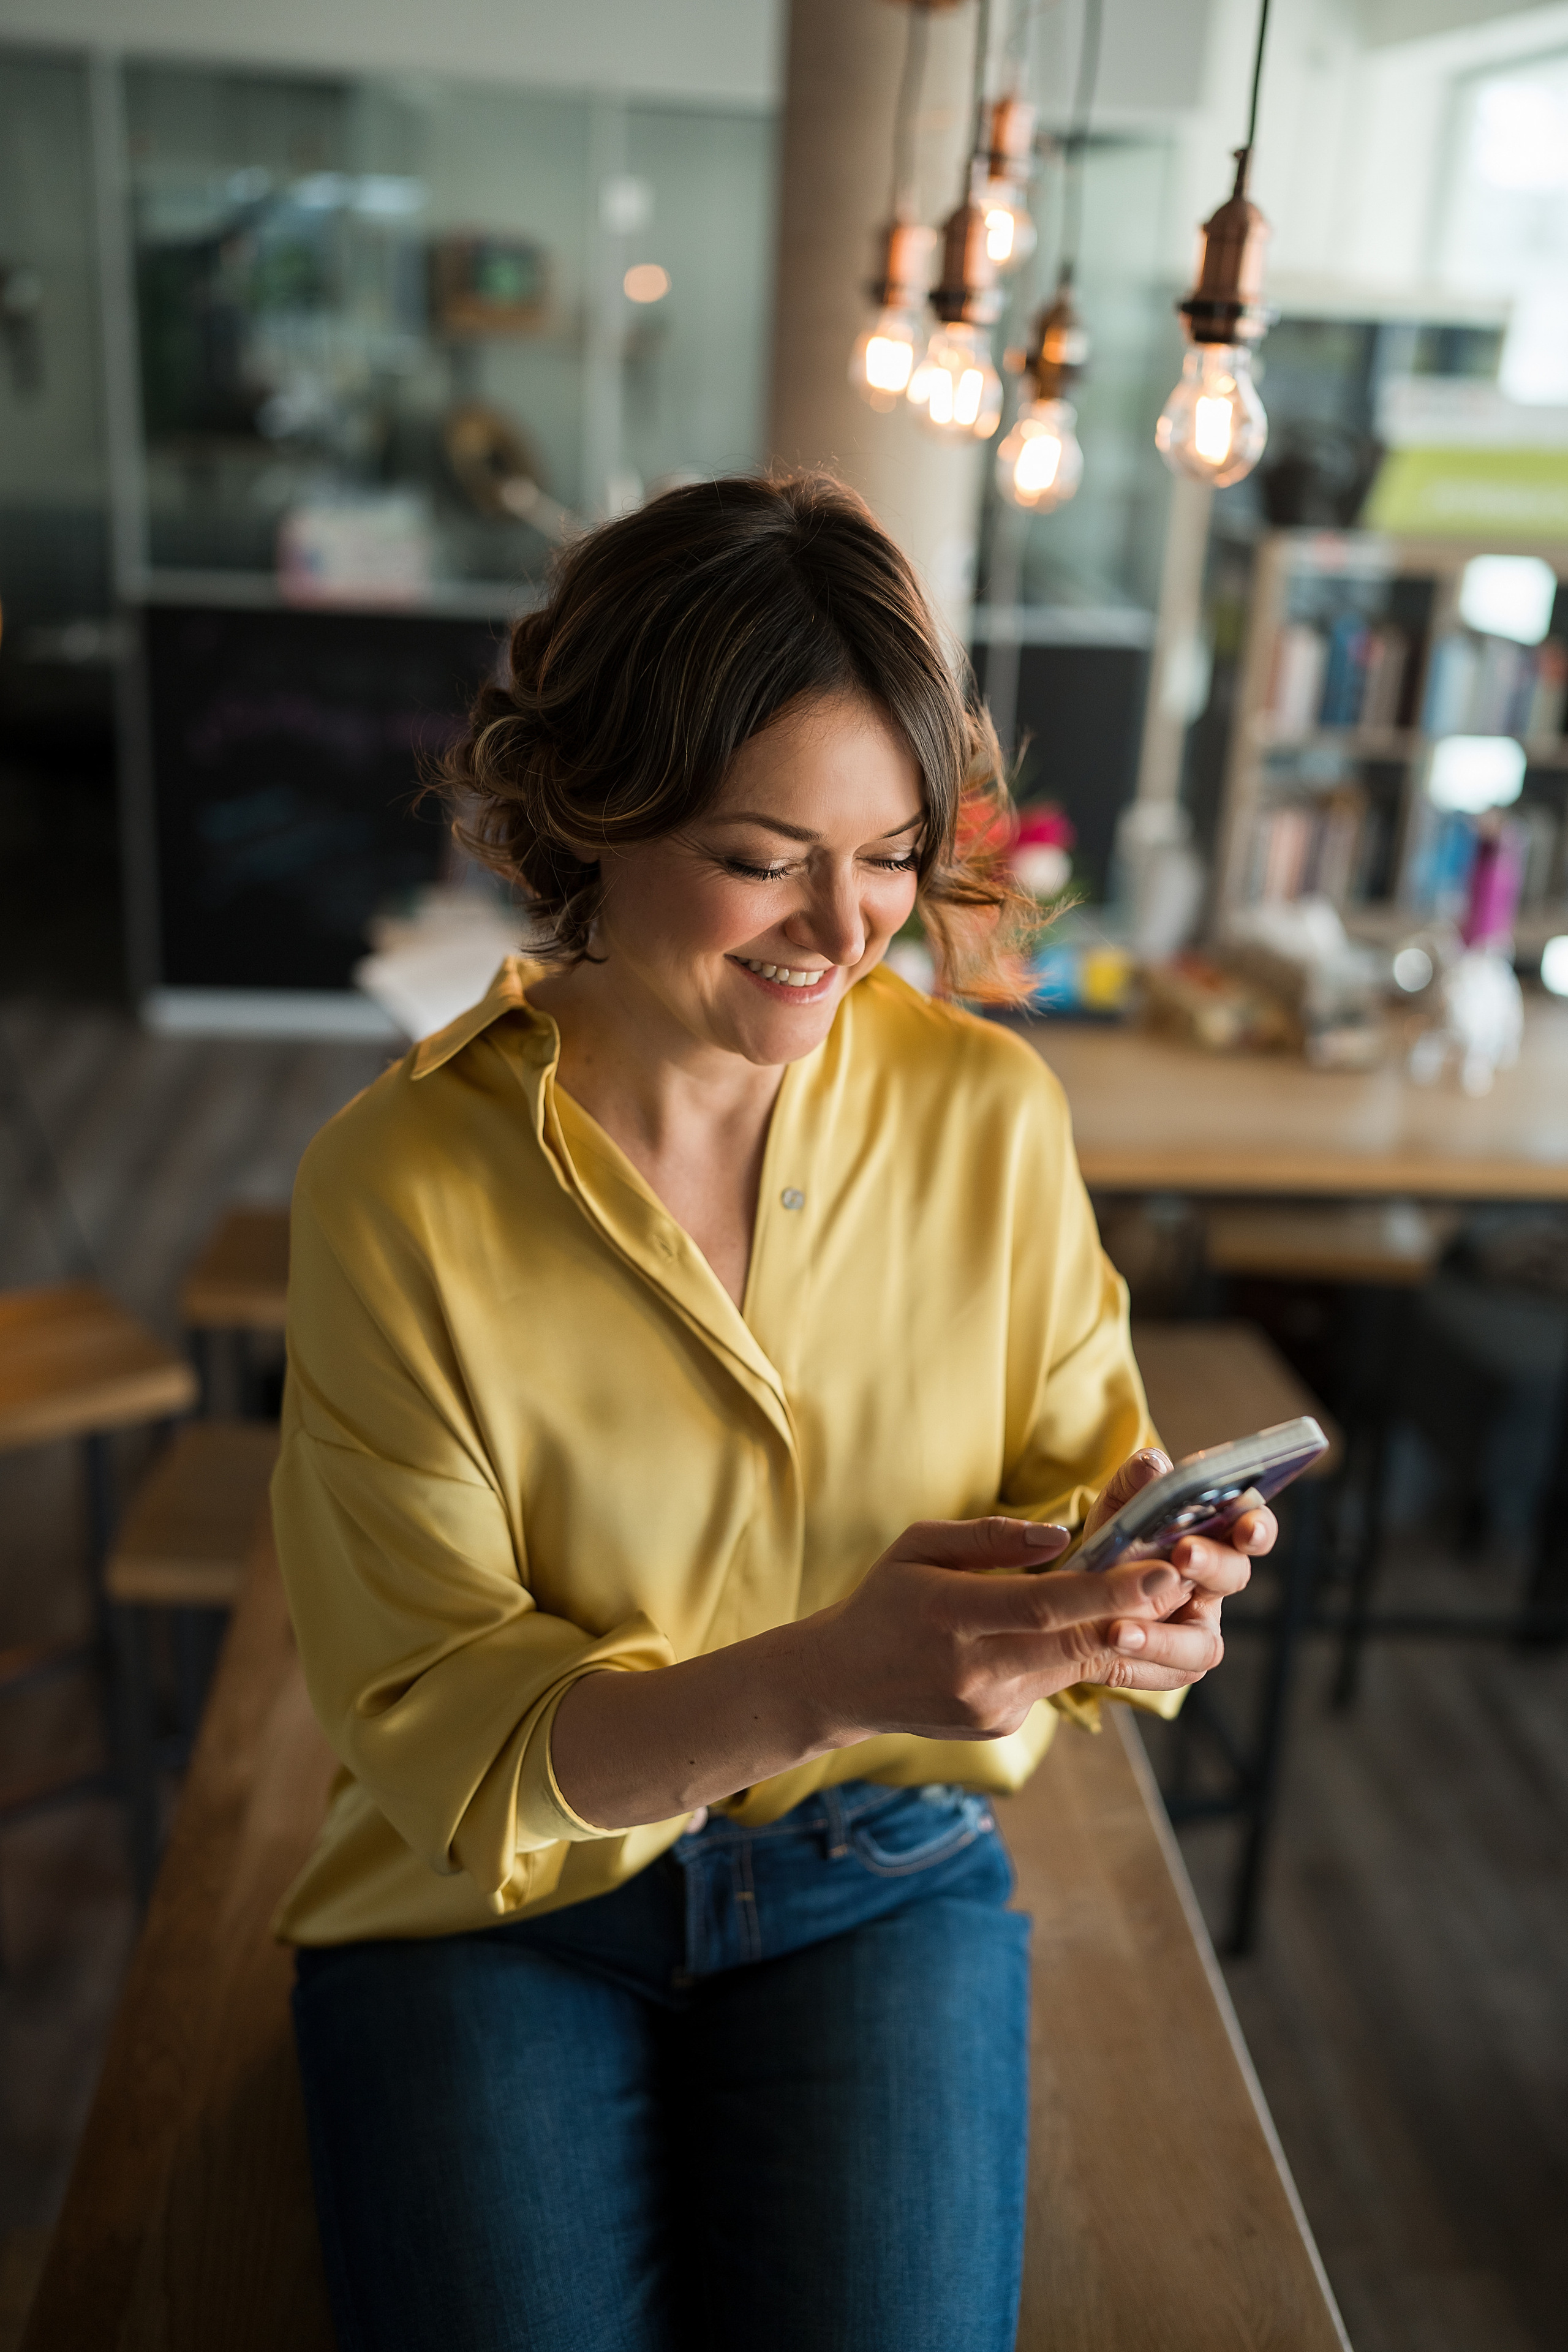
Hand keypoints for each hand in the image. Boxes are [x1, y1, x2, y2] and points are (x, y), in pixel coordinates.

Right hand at [807, 1515, 1206, 1744]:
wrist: (842, 1683)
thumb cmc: (883, 1601)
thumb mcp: (917, 1546)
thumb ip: (990, 1538)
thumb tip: (1060, 1536)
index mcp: (950, 1617)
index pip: (1044, 1607)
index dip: (1110, 1592)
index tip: (1165, 1573)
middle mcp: (975, 1671)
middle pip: (1075, 1644)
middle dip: (1138, 1612)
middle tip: (1190, 1579)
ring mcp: (992, 1708)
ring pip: (1075, 1666)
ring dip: (1120, 1631)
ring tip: (1158, 1593)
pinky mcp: (1002, 1726)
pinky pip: (1054, 1680)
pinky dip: (1076, 1651)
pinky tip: (1091, 1624)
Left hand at [1075, 1447, 1276, 1694]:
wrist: (1080, 1587)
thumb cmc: (1119, 1537)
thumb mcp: (1120, 1503)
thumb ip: (1136, 1481)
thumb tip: (1154, 1465)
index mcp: (1216, 1535)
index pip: (1252, 1526)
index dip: (1257, 1527)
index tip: (1247, 1525)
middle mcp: (1215, 1583)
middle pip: (1234, 1576)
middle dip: (1213, 1564)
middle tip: (1184, 1554)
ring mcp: (1197, 1627)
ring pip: (1203, 1643)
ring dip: (1165, 1637)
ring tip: (1119, 1630)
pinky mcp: (1173, 1664)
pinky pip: (1167, 1672)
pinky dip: (1138, 1662)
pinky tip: (1107, 1646)